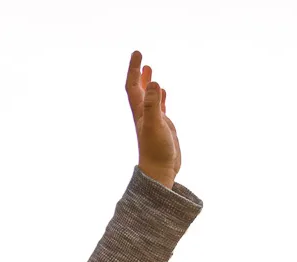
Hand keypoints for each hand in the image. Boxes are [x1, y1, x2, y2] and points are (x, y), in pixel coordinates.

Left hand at [125, 51, 180, 187]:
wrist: (160, 171)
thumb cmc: (156, 151)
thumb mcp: (155, 124)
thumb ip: (153, 104)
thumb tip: (154, 82)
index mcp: (140, 112)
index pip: (133, 86)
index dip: (134, 69)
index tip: (138, 53)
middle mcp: (144, 114)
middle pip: (139, 89)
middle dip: (138, 73)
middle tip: (140, 57)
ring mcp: (153, 120)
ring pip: (149, 97)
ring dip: (149, 83)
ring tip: (150, 71)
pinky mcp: (163, 126)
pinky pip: (160, 107)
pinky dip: (160, 97)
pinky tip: (163, 92)